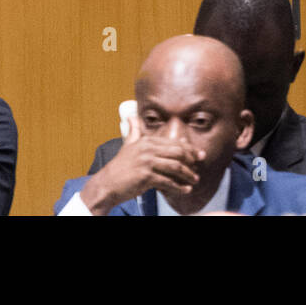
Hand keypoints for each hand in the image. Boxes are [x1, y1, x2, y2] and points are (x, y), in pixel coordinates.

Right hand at [77, 116, 202, 214]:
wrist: (107, 183)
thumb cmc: (120, 166)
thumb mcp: (128, 145)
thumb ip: (134, 131)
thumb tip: (132, 116)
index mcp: (147, 140)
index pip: (174, 143)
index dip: (189, 149)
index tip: (199, 155)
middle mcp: (148, 149)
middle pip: (178, 153)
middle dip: (192, 160)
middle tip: (199, 166)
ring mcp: (147, 162)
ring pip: (175, 167)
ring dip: (188, 174)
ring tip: (195, 180)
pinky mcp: (145, 176)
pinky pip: (167, 181)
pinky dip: (178, 186)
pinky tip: (185, 190)